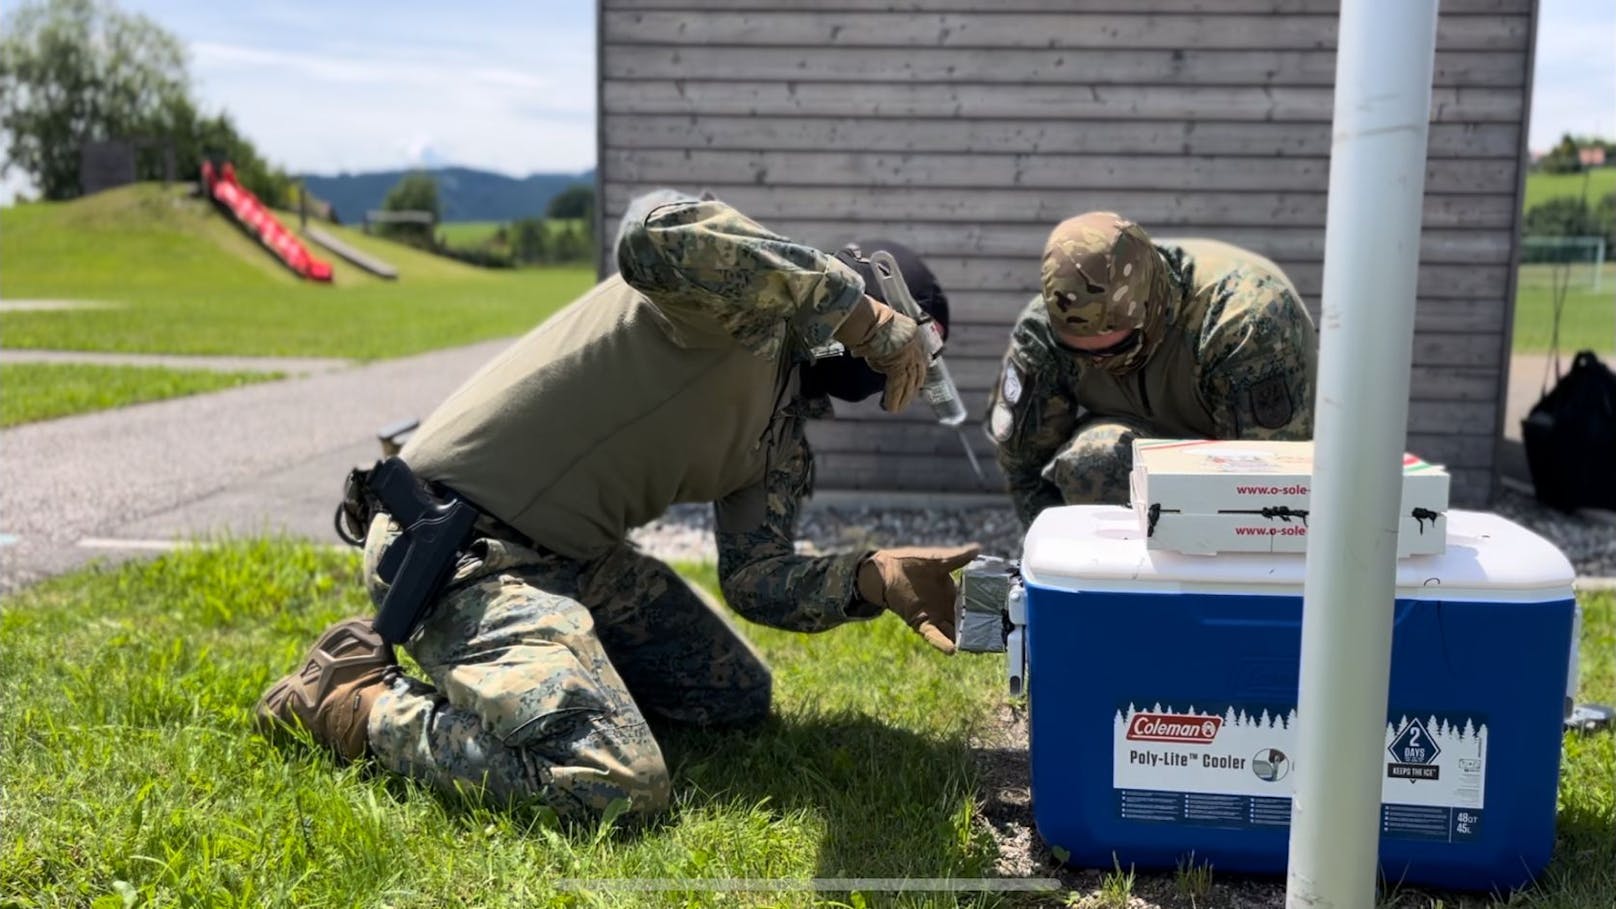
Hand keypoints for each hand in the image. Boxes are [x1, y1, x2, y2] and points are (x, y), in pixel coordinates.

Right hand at [834, 296, 927, 411]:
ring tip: (898, 408)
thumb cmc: (867, 319)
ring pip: (909, 382)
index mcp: (912, 332)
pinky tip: (891, 409)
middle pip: (918, 371)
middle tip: (909, 398)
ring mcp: (908, 356)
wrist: (867, 318)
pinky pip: (897, 386)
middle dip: (913, 387)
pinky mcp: (899, 366)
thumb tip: (874, 359)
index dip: (917, 369)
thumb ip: (883, 345)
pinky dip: (894, 399)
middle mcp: (915, 344)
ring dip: (904, 397)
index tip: (916, 380)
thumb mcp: (881, 331)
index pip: (919, 355)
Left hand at [856, 544, 981, 653]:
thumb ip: (959, 558)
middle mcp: (946, 608)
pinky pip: (933, 636)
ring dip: (962, 641)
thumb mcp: (939, 560)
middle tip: (993, 641)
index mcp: (953, 593)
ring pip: (952, 633)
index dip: (985, 613)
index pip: (973, 606)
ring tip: (977, 650)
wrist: (887, 570)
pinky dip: (941, 643)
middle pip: (965, 623)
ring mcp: (934, 616)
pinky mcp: (921, 622)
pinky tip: (952, 650)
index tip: (1000, 619)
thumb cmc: (912, 562)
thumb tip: (978, 549)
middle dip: (977, 632)